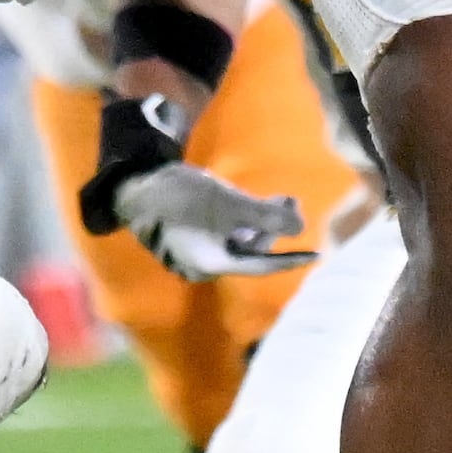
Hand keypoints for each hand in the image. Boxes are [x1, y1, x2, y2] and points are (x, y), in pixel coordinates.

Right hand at [115, 161, 316, 280]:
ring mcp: (194, 254)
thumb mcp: (227, 202)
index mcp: (211, 265)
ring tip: (279, 198)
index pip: (261, 266)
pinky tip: (252, 205)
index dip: (289, 258)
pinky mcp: (188, 240)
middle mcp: (203, 267)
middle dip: (273, 228)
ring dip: (259, 223)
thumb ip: (264, 216)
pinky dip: (242, 223)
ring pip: (237, 243)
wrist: (135, 186)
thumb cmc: (179, 195)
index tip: (316, 255)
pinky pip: (224, 236)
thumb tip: (302, 229)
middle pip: (250, 253)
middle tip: (292, 201)